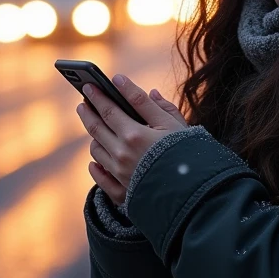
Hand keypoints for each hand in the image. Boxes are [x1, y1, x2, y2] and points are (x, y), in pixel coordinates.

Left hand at [76, 74, 188, 204]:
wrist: (195, 191)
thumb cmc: (187, 153)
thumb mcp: (174, 125)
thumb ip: (156, 106)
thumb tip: (146, 90)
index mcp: (135, 135)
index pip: (109, 110)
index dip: (99, 96)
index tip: (90, 84)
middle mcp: (122, 154)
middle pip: (97, 128)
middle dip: (88, 111)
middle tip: (83, 100)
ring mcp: (120, 175)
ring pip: (97, 151)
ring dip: (94, 137)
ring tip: (95, 126)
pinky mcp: (123, 193)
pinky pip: (101, 179)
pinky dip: (96, 168)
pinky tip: (95, 161)